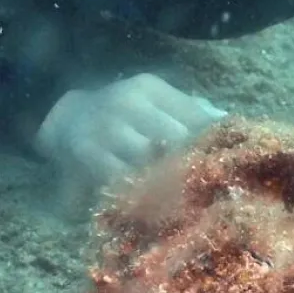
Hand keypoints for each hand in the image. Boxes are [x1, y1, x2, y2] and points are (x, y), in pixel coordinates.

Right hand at [33, 73, 227, 184]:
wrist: (62, 118)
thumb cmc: (120, 115)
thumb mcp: (151, 102)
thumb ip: (188, 111)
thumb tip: (229, 123)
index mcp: (150, 89)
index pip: (194, 114)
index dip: (214, 140)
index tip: (231, 160)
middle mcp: (127, 102)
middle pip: (175, 137)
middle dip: (194, 162)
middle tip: (214, 185)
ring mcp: (105, 127)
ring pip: (149, 158)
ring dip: (170, 180)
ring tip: (190, 199)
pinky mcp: (86, 152)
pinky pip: (121, 176)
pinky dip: (140, 190)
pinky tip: (155, 203)